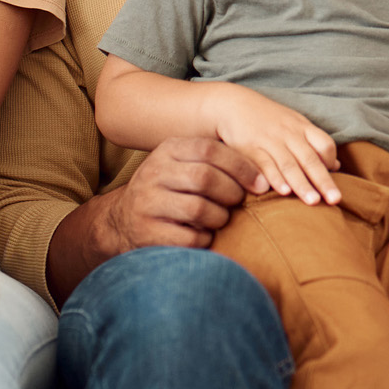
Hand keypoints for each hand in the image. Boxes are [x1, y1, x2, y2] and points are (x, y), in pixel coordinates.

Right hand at [96, 137, 267, 255]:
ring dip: (220, 218)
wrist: (125, 220)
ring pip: (199, 209)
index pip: (209, 150)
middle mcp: (153, 173)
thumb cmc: (170, 190)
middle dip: (231, 193)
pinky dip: (206, 239)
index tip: (260, 184)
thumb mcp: (184, 166)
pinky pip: (191, 237)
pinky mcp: (148, 233)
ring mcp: (147, 204)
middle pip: (205, 178)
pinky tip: (204, 235)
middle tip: (238, 202)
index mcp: (167, 151)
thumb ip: (215, 163)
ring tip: (220, 219)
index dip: (241, 166)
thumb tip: (263, 176)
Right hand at [210, 85, 339, 206]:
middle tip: (334, 200)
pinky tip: (283, 192)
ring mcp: (269, 140)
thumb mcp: (294, 125)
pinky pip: (265, 164)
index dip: (331, 162)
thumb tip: (337, 166)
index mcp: (302, 127)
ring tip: (312, 201)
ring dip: (302, 184)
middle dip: (323, 181)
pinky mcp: (250, 148)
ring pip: (289, 164)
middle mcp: (288, 134)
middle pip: (310, 159)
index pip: (325, 144)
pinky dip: (274, 178)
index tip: (333, 178)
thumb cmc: (267, 119)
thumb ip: (314, 144)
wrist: (232, 104)